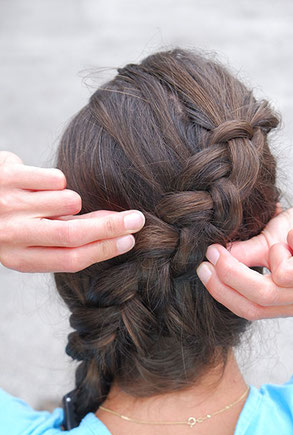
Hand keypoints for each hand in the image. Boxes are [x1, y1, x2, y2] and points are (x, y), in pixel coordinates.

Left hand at [0, 151, 144, 272]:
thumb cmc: (5, 223)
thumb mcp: (24, 243)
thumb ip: (58, 242)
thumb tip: (111, 232)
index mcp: (17, 258)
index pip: (71, 260)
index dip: (105, 250)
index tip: (129, 240)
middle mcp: (11, 234)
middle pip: (74, 233)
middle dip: (111, 226)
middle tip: (137, 219)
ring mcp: (9, 203)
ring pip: (69, 200)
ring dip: (71, 201)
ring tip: (50, 201)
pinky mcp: (8, 175)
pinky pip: (55, 177)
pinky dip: (56, 181)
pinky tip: (36, 184)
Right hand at [196, 180, 292, 319]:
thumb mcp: (275, 239)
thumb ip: (248, 254)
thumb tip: (214, 262)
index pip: (253, 310)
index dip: (223, 292)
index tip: (203, 269)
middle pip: (261, 299)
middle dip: (230, 275)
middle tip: (212, 254)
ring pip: (280, 278)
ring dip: (274, 251)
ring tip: (287, 236)